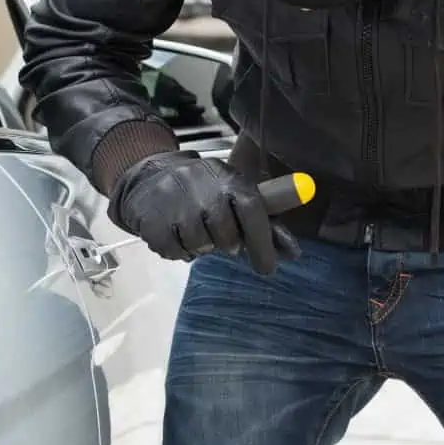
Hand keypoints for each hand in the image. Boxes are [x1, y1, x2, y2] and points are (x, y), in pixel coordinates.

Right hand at [108, 151, 299, 273]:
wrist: (149, 176)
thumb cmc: (203, 191)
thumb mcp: (234, 194)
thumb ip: (264, 222)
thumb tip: (293, 253)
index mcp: (228, 177)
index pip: (251, 208)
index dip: (262, 241)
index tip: (267, 268)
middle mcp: (201, 185)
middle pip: (226, 235)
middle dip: (226, 244)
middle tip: (218, 237)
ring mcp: (173, 200)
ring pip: (199, 245)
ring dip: (199, 247)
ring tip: (194, 231)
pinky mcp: (151, 218)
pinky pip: (173, 251)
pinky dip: (177, 251)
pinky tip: (175, 233)